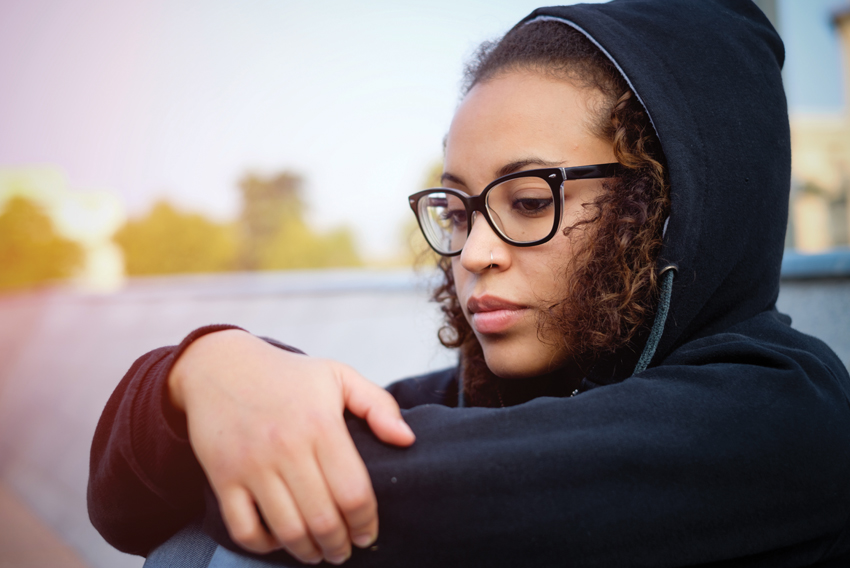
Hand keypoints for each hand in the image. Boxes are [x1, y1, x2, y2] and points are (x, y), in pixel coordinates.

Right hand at [168, 329, 415, 564]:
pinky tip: (278, 541)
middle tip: (345, 550)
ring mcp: (252, 465)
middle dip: (340, 545)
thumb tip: (407, 440)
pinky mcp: (222, 477)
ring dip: (308, 552)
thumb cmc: (286, 375)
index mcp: (321, 425)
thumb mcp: (338, 375)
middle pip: (323, 519)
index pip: (354, 492)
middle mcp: (287, 448)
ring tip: (319, 552)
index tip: (368, 534)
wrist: (220, 366)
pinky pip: (244, 528)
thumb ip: (378, 405)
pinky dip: (263, 545)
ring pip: (287, 529)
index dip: (366, 523)